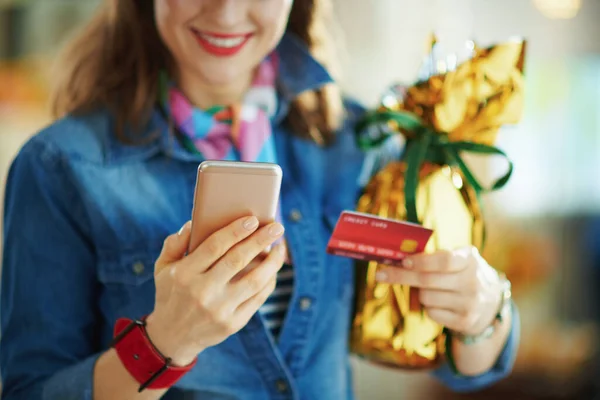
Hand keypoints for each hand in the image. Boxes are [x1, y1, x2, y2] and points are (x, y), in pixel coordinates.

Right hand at [146, 216, 285, 365]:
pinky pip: (258, 298)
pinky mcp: (232, 324)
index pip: (214, 246)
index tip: (253, 219)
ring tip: (281, 248)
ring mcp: (219, 309)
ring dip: (272, 262)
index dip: (235, 231)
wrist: (172, 336)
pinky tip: (274, 269)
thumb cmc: (171, 293)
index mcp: (185, 274)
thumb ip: (175, 243)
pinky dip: (269, 282)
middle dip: (260, 240)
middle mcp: (202, 291)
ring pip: (254, 281)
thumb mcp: (163, 267)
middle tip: (276, 227)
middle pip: (237, 260)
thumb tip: (194, 223)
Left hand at [375, 246, 502, 335]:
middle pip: (427, 280)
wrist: (490, 304)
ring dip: (419, 293)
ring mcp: (470, 303)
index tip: (402, 261)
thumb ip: (435, 257)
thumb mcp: (459, 260)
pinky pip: (431, 313)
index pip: (444, 260)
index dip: (421, 261)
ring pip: (426, 297)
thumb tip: (398, 257)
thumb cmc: (463, 275)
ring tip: (428, 289)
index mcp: (470, 260)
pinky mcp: (464, 321)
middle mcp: (473, 282)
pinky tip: (439, 303)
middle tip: (380, 274)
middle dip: (400, 276)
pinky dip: (428, 307)